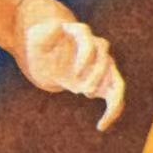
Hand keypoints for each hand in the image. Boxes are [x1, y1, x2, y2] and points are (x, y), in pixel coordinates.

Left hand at [20, 17, 125, 131]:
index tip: (74, 73)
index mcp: (81, 35)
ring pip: (116, 81)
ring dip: (110, 97)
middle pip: (106, 61)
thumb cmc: (39, 45)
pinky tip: (101, 126)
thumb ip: (46, 33)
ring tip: (94, 109)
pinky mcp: (101, 83)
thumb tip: (59, 27)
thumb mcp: (36, 38)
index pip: (91, 42)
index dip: (85, 57)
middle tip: (82, 91)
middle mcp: (96, 49)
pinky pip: (115, 97)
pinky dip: (112, 111)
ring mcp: (101, 66)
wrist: (45, 58)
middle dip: (96, 76)